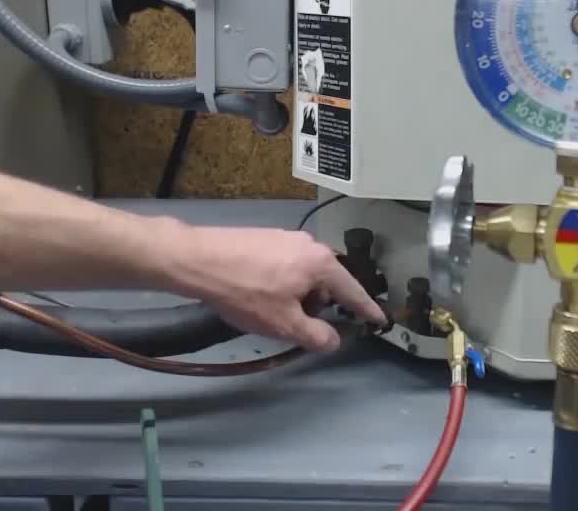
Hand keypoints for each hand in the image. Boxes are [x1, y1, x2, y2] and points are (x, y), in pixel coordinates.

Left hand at [162, 225, 386, 351]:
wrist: (197, 259)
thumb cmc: (246, 292)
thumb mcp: (284, 324)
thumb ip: (316, 335)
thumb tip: (334, 341)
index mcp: (321, 263)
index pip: (353, 291)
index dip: (367, 309)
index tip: (380, 320)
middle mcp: (309, 244)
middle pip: (327, 282)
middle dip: (319, 306)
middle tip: (298, 324)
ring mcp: (286, 238)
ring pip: (305, 274)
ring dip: (298, 295)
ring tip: (271, 311)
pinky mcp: (265, 238)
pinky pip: (286, 265)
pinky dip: (282, 284)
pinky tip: (259, 294)